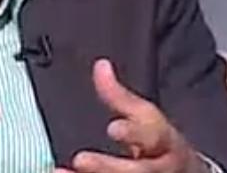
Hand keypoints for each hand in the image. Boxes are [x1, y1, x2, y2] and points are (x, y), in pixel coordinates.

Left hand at [54, 59, 208, 172]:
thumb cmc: (159, 142)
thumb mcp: (146, 117)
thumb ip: (120, 96)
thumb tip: (100, 65)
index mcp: (166, 142)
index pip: (154, 137)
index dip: (134, 133)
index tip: (113, 128)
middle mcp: (162, 168)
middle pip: (140, 171)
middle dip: (109, 167)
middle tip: (80, 160)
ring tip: (61, 172)